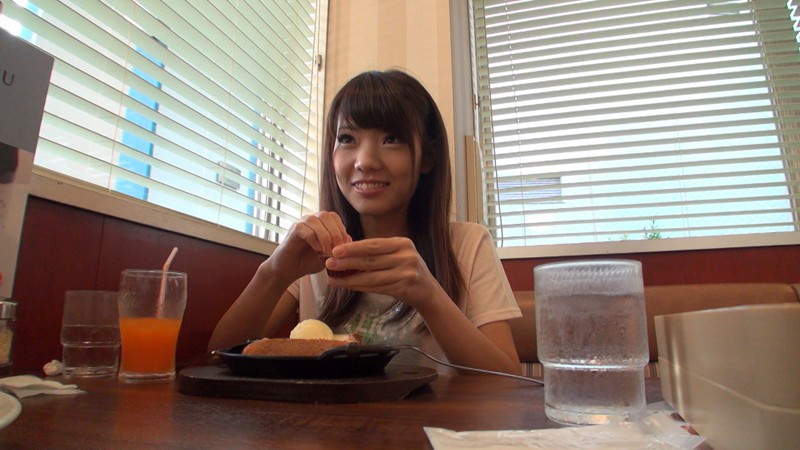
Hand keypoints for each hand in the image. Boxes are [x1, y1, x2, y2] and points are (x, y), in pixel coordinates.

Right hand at [265, 211, 350, 279]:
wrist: (289, 271)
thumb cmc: (308, 262)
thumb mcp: (328, 256)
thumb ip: (338, 247)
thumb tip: (350, 240)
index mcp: (320, 223)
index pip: (334, 217)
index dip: (341, 230)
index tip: (345, 247)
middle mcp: (311, 220)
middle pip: (326, 215)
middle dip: (335, 232)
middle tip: (337, 249)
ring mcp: (300, 223)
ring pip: (315, 220)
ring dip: (325, 236)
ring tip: (326, 251)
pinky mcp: (292, 231)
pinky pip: (304, 228)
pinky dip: (313, 239)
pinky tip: (316, 250)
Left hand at [325, 237, 440, 307]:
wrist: (427, 291)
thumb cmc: (406, 269)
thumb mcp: (397, 255)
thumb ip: (377, 253)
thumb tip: (345, 253)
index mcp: (402, 243)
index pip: (373, 244)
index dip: (353, 248)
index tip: (335, 250)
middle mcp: (406, 256)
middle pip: (371, 260)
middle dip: (347, 262)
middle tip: (329, 263)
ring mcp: (406, 273)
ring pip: (371, 277)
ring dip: (350, 279)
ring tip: (333, 279)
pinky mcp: (404, 288)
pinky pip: (376, 288)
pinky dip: (360, 287)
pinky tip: (348, 286)